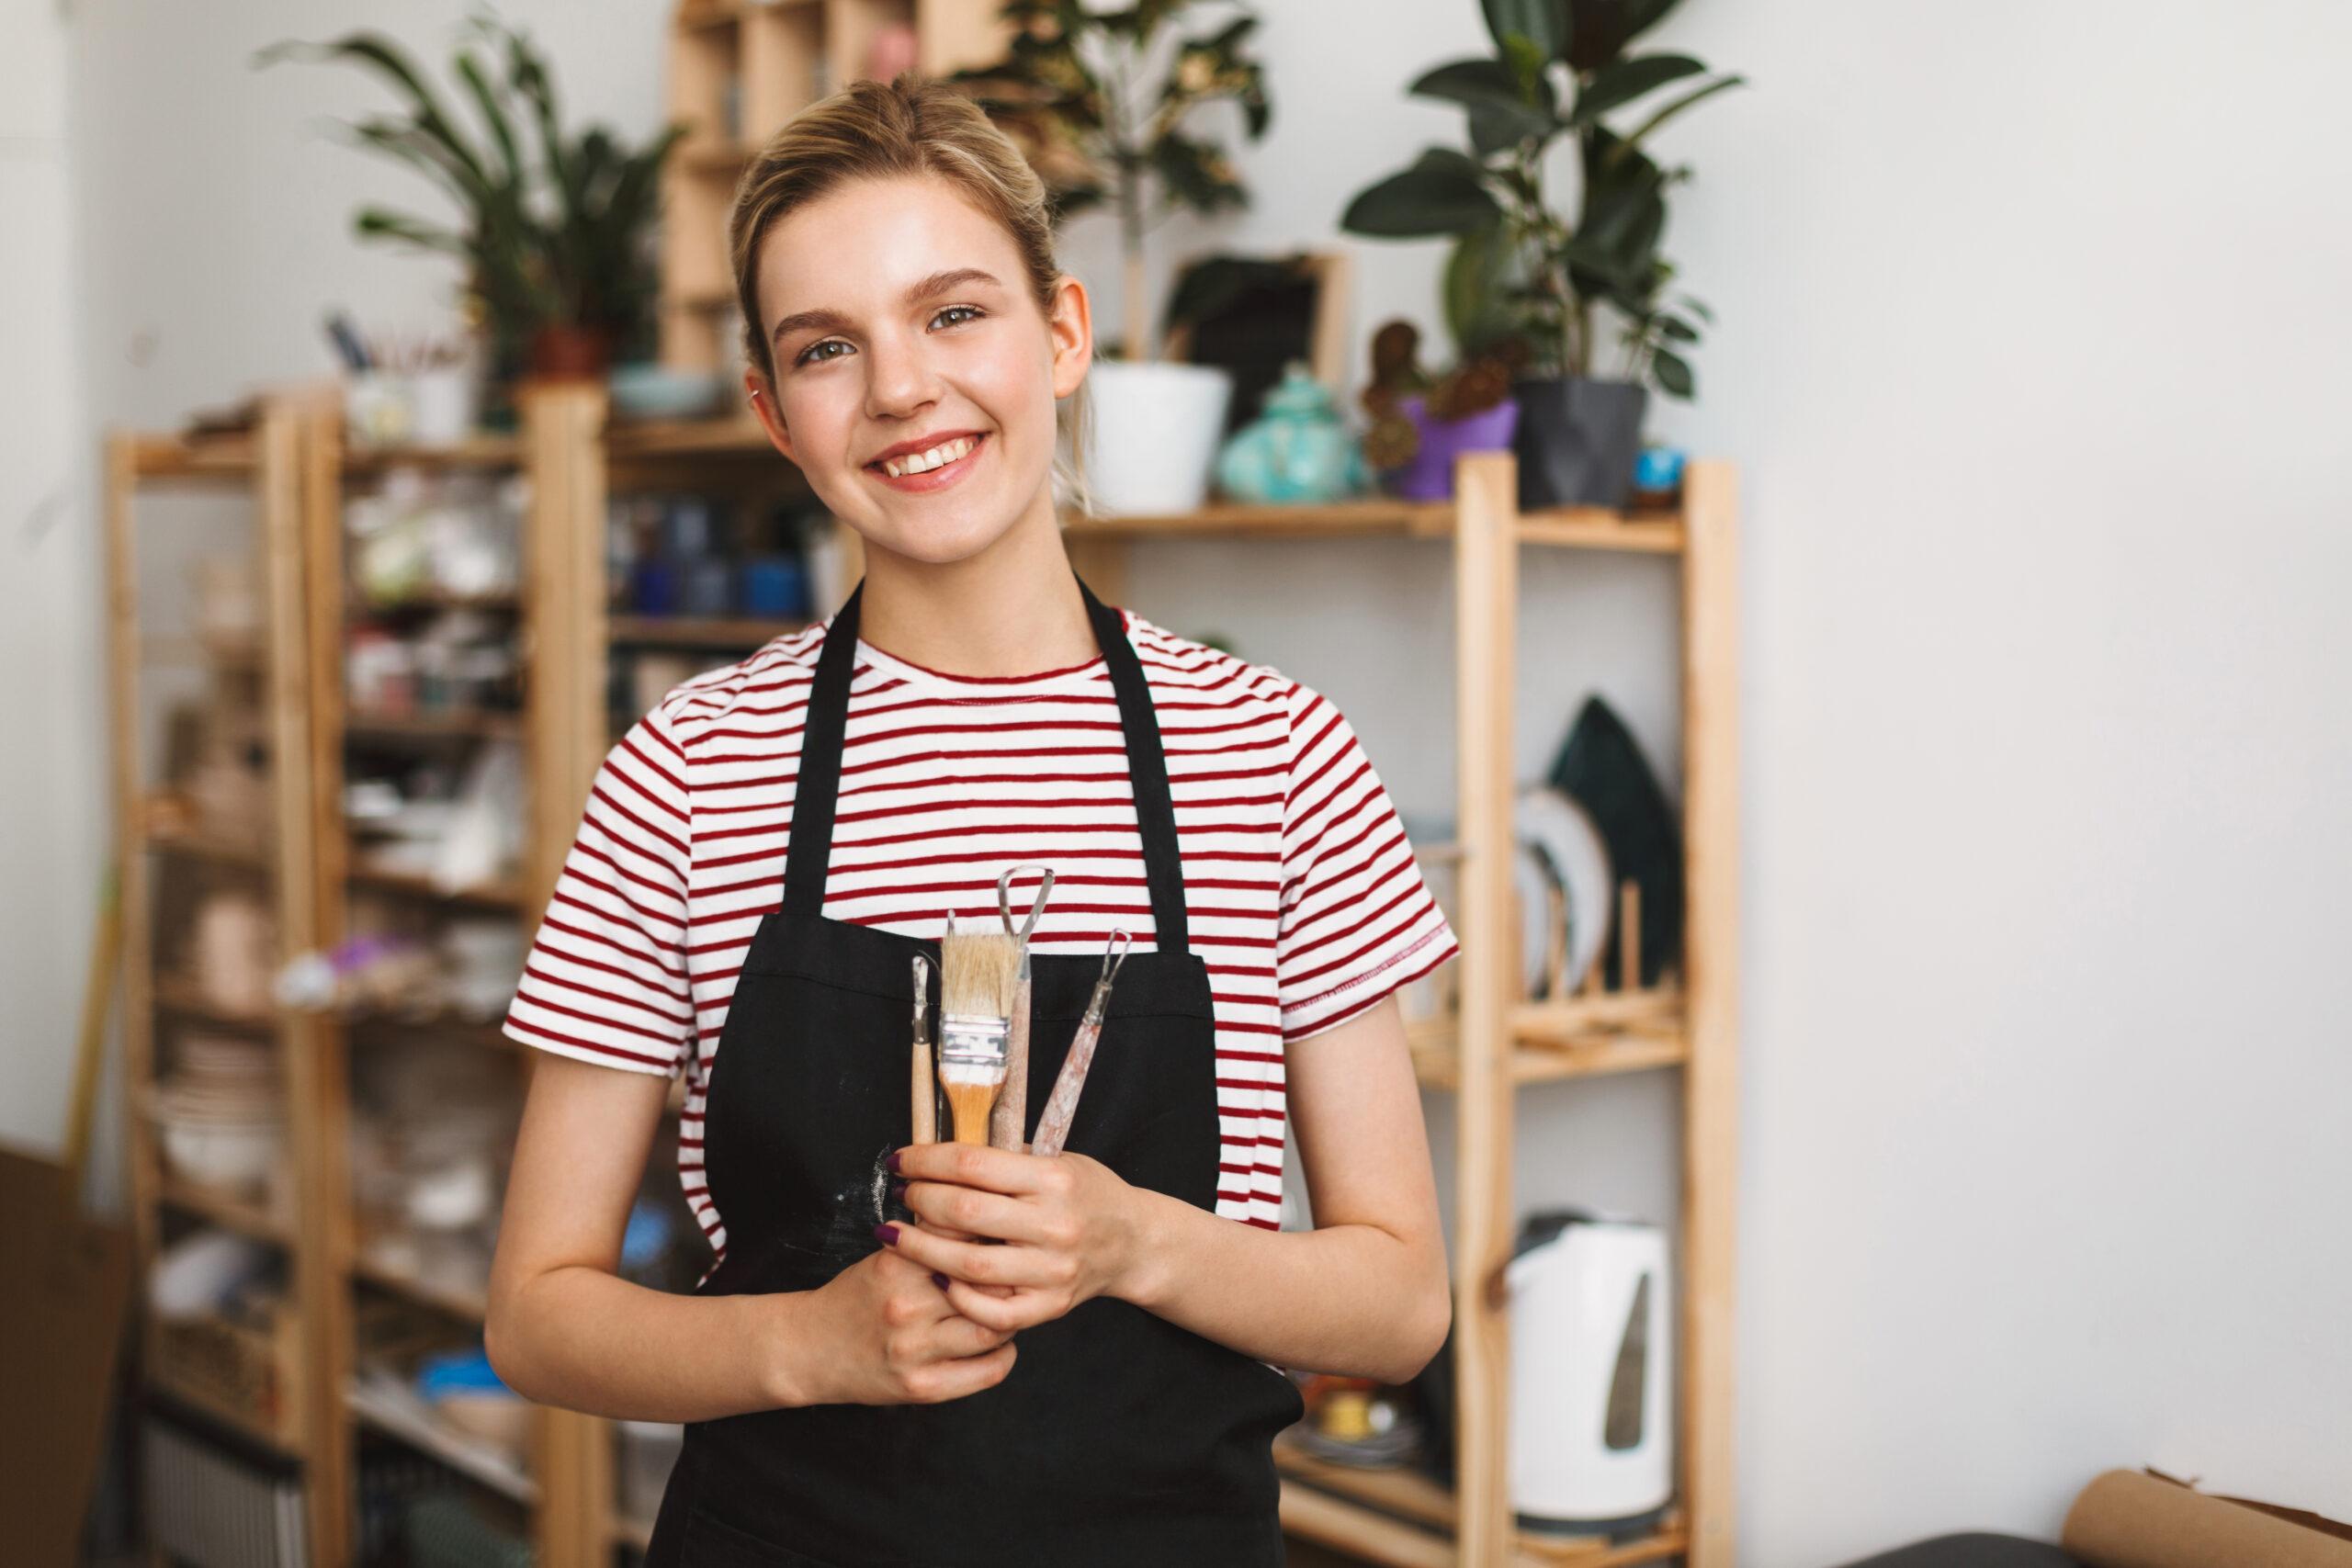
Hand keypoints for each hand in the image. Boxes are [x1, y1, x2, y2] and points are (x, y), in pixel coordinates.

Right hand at [798, 1237, 1015, 1405]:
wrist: (810, 1348)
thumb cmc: (857, 1296)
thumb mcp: (887, 1257)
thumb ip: (932, 1241)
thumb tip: (989, 1219)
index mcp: (898, 1266)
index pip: (966, 1241)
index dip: (993, 1238)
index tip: (1005, 1240)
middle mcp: (907, 1307)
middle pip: (987, 1285)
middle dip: (1008, 1278)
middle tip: (1016, 1277)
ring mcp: (915, 1351)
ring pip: (992, 1328)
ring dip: (1010, 1318)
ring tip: (1006, 1311)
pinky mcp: (922, 1387)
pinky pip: (987, 1372)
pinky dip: (1004, 1356)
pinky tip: (998, 1345)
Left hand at [881, 1141, 1151, 1334]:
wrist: (1134, 1241)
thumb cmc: (1087, 1194)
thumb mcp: (1057, 1160)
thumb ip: (1004, 1160)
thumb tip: (937, 1155)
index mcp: (1053, 1180)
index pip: (972, 1165)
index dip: (926, 1161)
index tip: (900, 1160)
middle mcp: (1055, 1225)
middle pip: (964, 1214)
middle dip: (919, 1201)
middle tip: (900, 1195)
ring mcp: (1054, 1270)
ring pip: (969, 1266)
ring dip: (922, 1250)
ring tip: (898, 1237)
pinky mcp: (1052, 1306)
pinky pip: (993, 1312)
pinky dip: (959, 1297)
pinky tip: (937, 1279)